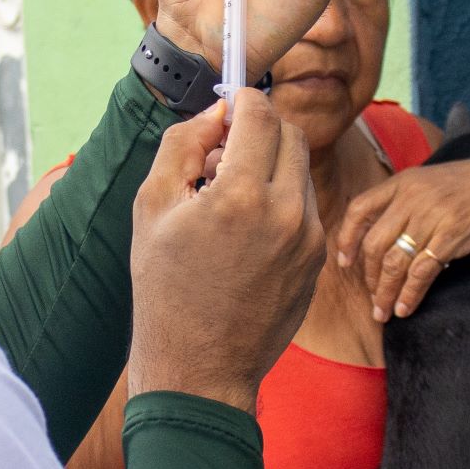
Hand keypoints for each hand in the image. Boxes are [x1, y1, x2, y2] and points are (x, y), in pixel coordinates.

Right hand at [129, 89, 323, 410]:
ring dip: (271, 165)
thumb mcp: (152, 208)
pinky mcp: (317, 260)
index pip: (261, 113)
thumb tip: (216, 112)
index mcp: (242, 195)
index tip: (225, 107)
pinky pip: (304, 208)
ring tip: (230, 197)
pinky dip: (280, 201)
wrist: (199, 369)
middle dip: (260, 129)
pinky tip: (245, 232)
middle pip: (290, 134)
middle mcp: (286, 212)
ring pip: (300, 170)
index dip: (241, 100)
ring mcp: (309, 239)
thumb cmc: (165, 291)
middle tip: (223, 153)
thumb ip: (183, 145)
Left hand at [335, 156, 469, 321]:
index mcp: (402, 182)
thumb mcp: (430, 183)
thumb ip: (402, 202)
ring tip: (383, 312)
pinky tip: (405, 308)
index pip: (359, 209)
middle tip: (372, 298)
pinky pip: (422, 271)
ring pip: (395, 261)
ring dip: (385, 293)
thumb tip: (377, 236)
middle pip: (375, 243)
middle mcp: (412, 197)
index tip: (345, 262)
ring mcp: (432, 216)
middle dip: (369, 277)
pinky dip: (410, 294)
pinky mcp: (452, 235)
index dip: (347, 238)